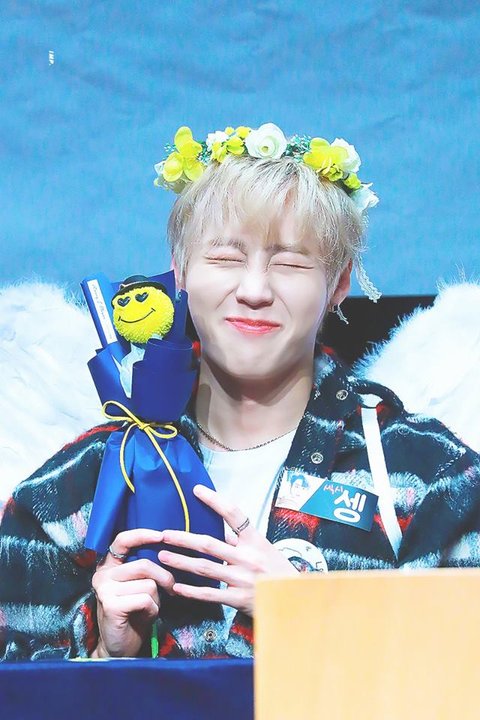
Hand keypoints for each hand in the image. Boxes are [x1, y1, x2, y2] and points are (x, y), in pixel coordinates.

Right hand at [90, 529, 174, 657]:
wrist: (120, 648)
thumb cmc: (134, 614)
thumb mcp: (139, 586)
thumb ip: (145, 570)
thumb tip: (168, 553)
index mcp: (109, 566)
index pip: (122, 540)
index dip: (142, 535)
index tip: (161, 535)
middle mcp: (103, 575)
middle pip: (144, 565)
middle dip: (164, 577)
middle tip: (171, 589)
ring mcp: (104, 589)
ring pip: (148, 584)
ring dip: (157, 599)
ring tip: (148, 609)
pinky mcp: (110, 605)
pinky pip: (145, 599)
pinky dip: (153, 610)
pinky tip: (144, 617)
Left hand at [158, 485, 296, 617]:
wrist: (296, 600)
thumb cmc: (277, 571)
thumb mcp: (264, 549)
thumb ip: (240, 540)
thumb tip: (217, 525)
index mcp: (255, 540)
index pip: (234, 514)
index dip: (215, 501)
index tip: (197, 490)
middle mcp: (248, 557)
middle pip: (209, 544)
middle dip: (183, 539)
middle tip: (163, 534)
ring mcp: (242, 579)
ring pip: (205, 568)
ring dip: (181, 562)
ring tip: (163, 557)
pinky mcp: (238, 599)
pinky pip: (210, 594)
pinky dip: (191, 591)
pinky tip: (176, 587)